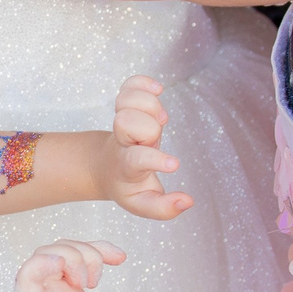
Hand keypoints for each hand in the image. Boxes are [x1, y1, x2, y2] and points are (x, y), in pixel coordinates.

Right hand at [0, 240, 135, 291]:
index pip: (77, 257)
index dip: (99, 249)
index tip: (121, 258)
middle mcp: (49, 291)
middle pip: (65, 248)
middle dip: (89, 252)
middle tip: (96, 280)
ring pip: (49, 253)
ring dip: (73, 256)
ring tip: (85, 282)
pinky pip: (30, 272)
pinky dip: (46, 262)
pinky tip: (60, 265)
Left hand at [102, 75, 192, 220]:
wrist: (105, 167)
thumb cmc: (130, 185)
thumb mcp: (143, 204)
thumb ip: (164, 208)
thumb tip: (187, 202)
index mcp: (129, 166)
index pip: (138, 160)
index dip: (155, 159)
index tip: (174, 165)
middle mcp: (124, 140)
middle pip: (129, 122)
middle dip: (149, 125)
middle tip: (157, 134)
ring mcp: (123, 119)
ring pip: (128, 100)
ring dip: (148, 104)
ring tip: (159, 118)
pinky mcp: (126, 105)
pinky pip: (130, 85)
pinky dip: (143, 83)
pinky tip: (156, 89)